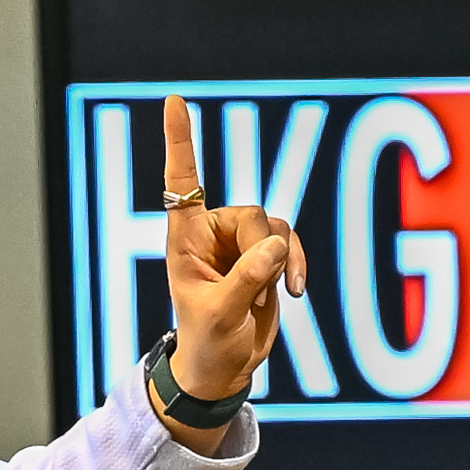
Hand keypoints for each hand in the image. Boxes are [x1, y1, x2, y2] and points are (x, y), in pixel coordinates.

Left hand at [157, 93, 306, 440]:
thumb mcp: (220, 316)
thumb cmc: (207, 344)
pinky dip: (295, 263)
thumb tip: (275, 246)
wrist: (224, 368)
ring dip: (282, 260)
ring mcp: (241, 243)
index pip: (182, 182)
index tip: (174, 100)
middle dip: (261, 250)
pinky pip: (289, 243)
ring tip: (275, 295)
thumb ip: (246, 280)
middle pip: (250, 214)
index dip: (180, 141)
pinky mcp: (265, 257)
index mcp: (184, 239)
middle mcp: (212, 233)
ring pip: (275, 225)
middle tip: (256, 290)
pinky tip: (295, 291)